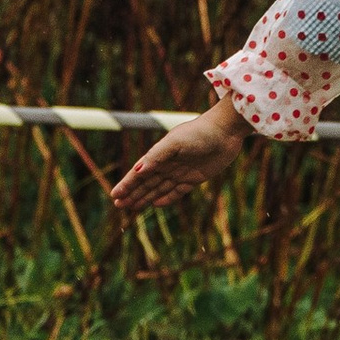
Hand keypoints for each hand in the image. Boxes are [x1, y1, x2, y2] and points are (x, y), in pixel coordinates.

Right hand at [107, 96, 252, 218]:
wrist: (225, 132)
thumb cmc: (199, 133)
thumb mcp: (175, 142)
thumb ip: (157, 156)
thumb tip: (138, 171)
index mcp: (160, 154)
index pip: (139, 173)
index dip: (126, 184)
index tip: (114, 195)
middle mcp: (168, 164)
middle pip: (146, 183)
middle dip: (132, 194)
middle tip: (118, 205)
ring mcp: (181, 171)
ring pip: (159, 188)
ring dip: (145, 197)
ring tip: (132, 207)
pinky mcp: (194, 177)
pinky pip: (177, 191)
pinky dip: (166, 198)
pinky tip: (156, 204)